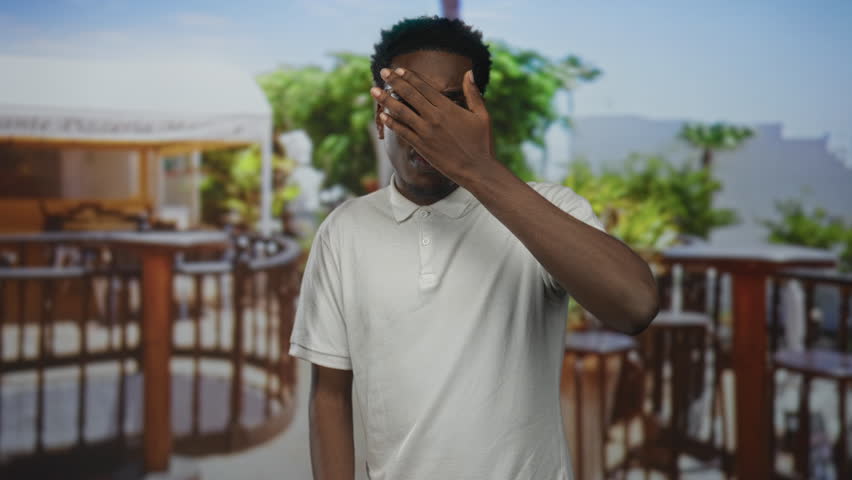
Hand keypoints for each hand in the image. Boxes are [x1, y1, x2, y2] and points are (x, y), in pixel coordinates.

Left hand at [370, 67, 495, 184]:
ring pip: (402, 112)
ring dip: (386, 100)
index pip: (424, 87)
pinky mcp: (421, 146)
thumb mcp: (482, 115)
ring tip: (373, 91)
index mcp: (448, 107)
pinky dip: (392, 123)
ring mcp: (426, 132)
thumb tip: (469, 72)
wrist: (477, 170)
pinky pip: (403, 132)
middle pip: (410, 95)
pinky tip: (382, 115)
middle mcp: (434, 117)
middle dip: (394, 82)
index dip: (409, 77)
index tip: (398, 69)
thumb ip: (473, 93)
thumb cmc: (482, 143)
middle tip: (382, 72)